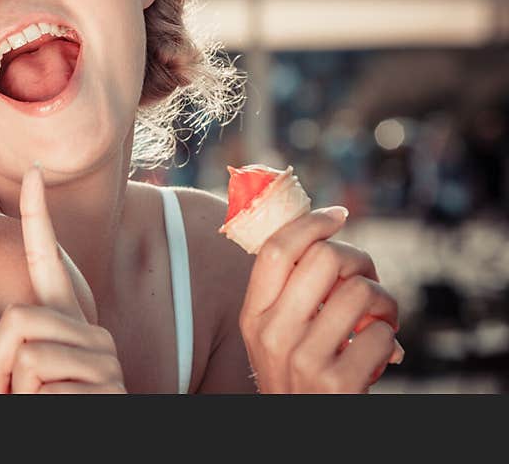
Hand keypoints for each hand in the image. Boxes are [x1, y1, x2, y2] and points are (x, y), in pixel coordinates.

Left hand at [0, 165, 125, 393]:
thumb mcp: (12, 382)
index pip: (48, 260)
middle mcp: (89, 330)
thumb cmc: (45, 411)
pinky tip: (57, 413)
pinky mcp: (105, 384)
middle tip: (4, 393)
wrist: (88, 444)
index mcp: (66, 321)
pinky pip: (40, 382)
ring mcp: (102, 356)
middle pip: (18, 317)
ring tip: (32, 406)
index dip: (38, 216)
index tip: (33, 170)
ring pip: (25, 353)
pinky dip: (31, 405)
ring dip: (11, 390)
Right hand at [239, 207, 402, 392]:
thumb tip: (321, 233)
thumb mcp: (272, 333)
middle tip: (366, 276)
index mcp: (253, 315)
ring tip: (380, 316)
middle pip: (324, 258)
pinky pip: (381, 332)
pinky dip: (389, 335)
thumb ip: (286, 291)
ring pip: (360, 291)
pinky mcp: (338, 383)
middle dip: (359, 258)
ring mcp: (304, 360)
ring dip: (384, 298)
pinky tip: (379, 347)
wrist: (301, 428)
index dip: (311, 222)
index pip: (276, 249)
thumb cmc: (296, 372)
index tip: (338, 214)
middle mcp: (272, 334)